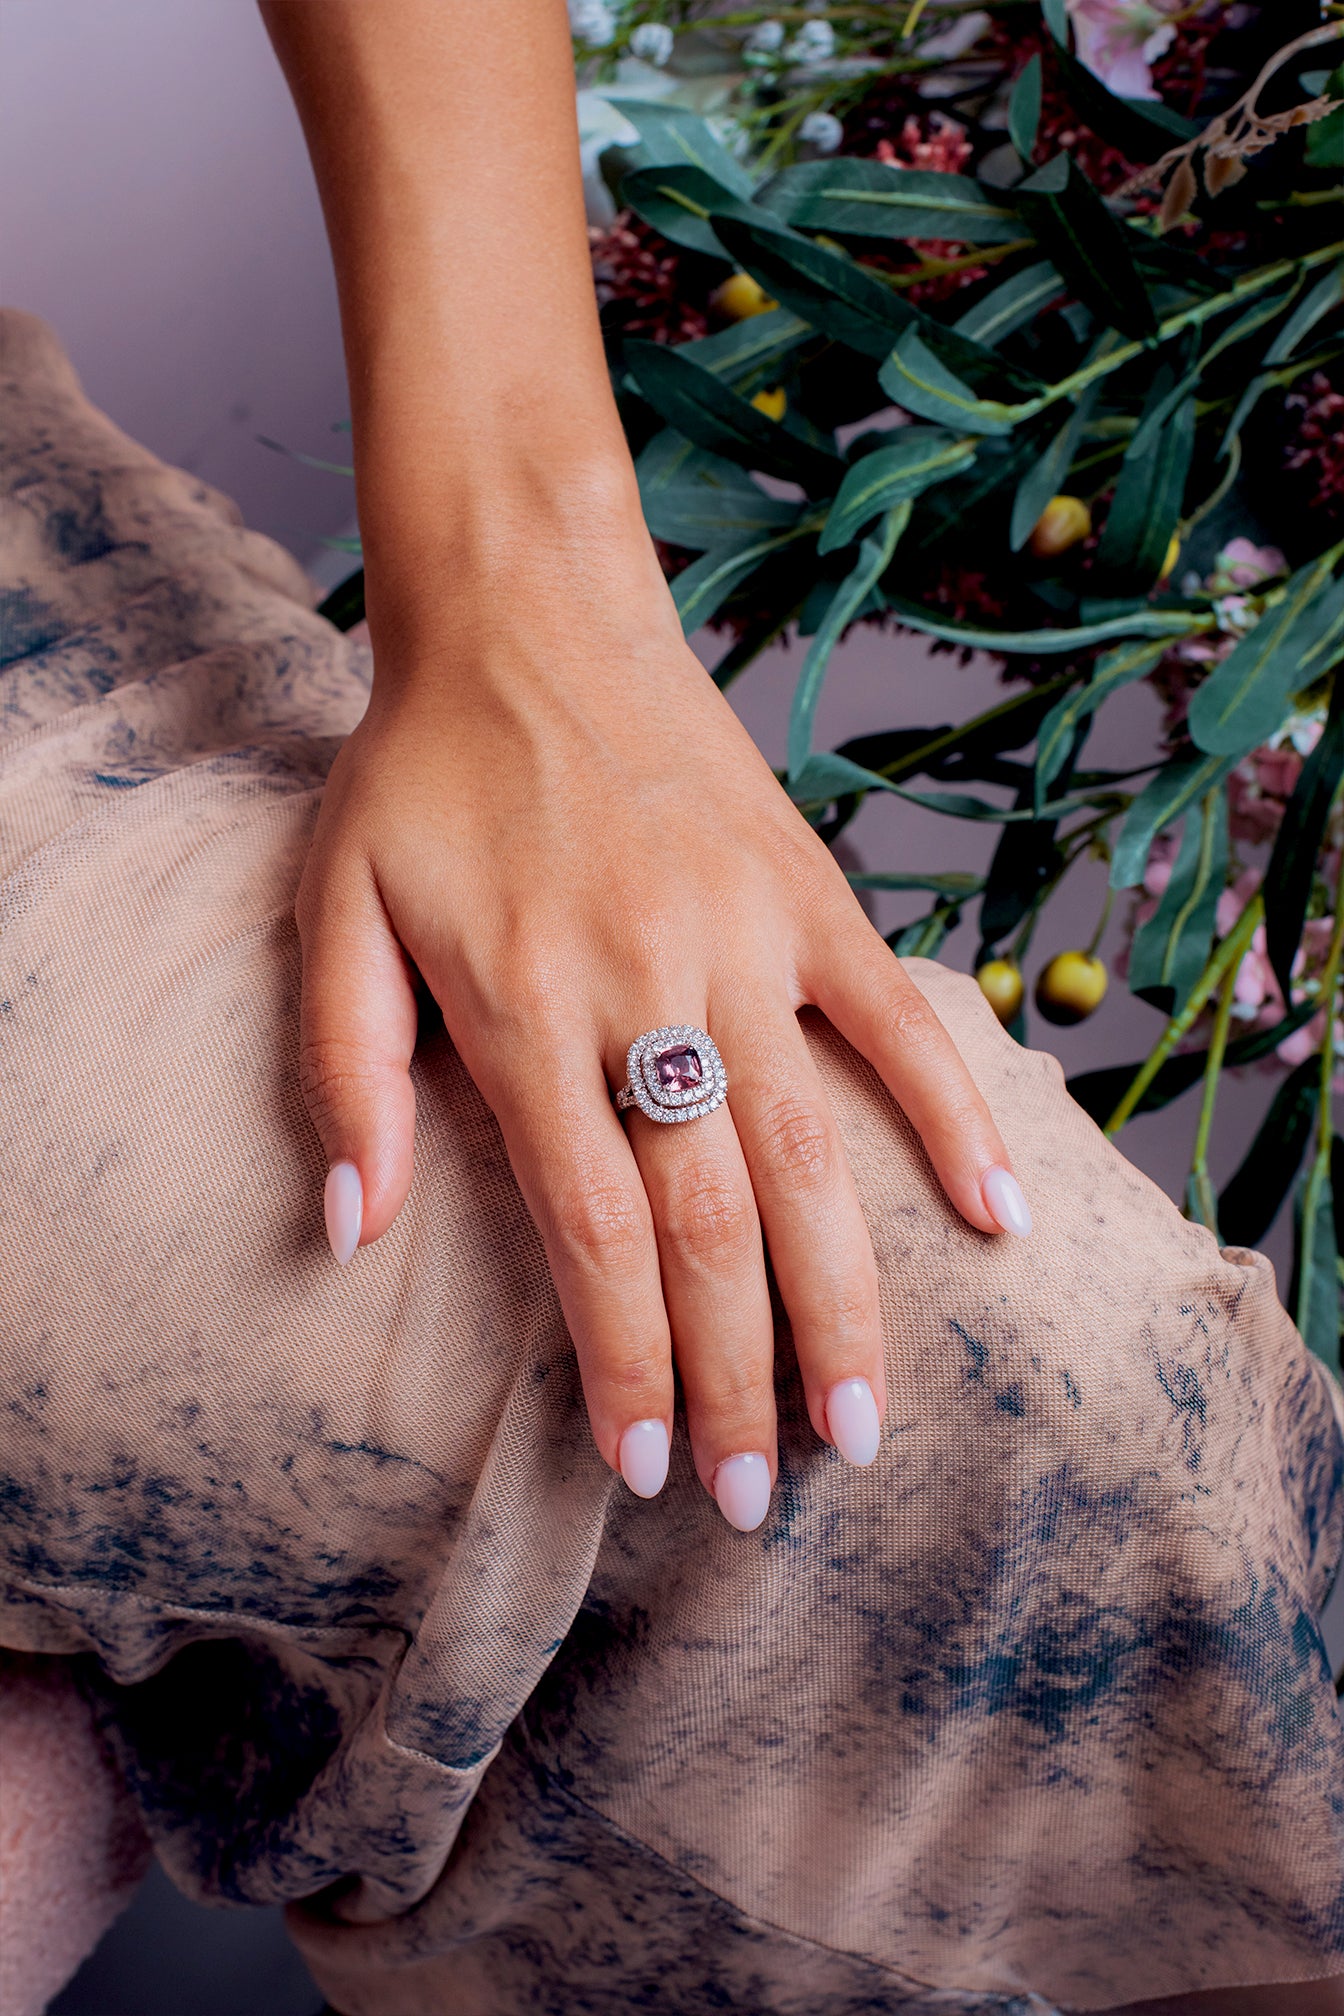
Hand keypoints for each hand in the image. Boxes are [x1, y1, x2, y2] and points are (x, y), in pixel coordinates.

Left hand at [295, 518, 1031, 1533]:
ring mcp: (744, 939)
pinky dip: (953, 1118)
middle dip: (734, 1377)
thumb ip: (344, 1072)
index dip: (624, 1363)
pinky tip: (996, 1221)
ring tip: (866, 1426)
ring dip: (845, 1303)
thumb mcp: (335, 911)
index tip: (642, 1468)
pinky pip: (898, 1021)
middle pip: (709, 1223)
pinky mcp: (810, 896)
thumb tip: (352, 1231)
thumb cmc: (421, 778)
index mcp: (525, 1008)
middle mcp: (646, 988)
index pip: (591, 1231)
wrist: (525, 618)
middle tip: (759, 1498)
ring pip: (810, 1153)